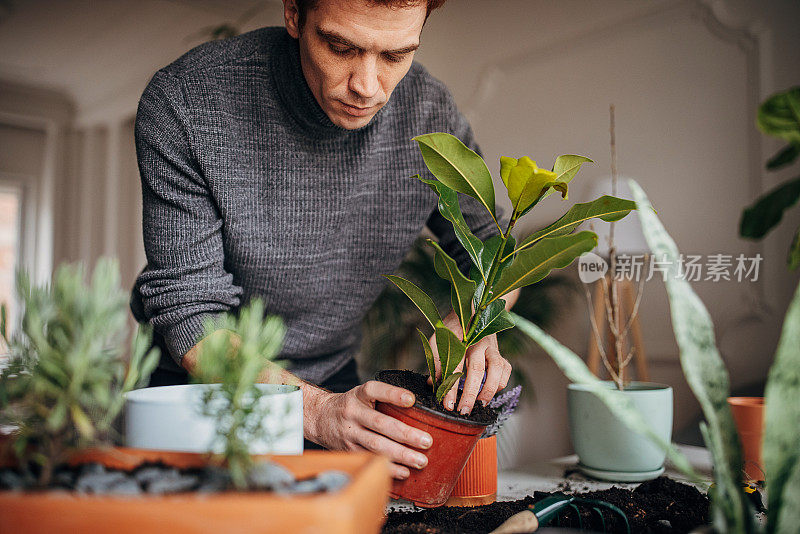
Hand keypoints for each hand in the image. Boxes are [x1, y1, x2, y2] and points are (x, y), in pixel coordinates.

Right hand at [304, 381, 432, 479]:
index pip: (375, 390)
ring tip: (420, 460)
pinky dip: (388, 467)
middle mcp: (353, 413)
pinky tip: (404, 471)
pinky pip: (370, 459)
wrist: (320, 418)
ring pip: (376, 445)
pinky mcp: (349, 450)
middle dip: (405, 434)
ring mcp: (350, 433)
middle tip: (426, 441)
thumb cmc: (351, 405)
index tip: (411, 400)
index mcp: (359, 395)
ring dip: (400, 454)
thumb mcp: (363, 395)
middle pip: (380, 423)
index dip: (393, 394)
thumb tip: (419, 408)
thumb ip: (385, 399)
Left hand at [429, 311, 511, 414]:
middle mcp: (479, 343)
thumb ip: (436, 360)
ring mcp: (493, 347)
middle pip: (477, 370)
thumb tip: (432, 383)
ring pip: (497, 369)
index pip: (455, 366)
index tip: (447, 404)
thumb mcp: (439, 340)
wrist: (474, 311)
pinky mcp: (501, 353)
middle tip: (464, 411)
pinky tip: (491, 392)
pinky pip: (506, 369)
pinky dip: (501, 383)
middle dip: (471, 394)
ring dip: (489, 390)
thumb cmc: (453, 328)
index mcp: (460, 339)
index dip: (451, 387)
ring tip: (480, 405)